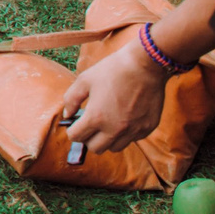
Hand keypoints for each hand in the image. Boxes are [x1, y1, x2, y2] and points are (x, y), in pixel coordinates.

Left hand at [58, 38, 171, 153]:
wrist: (145, 65)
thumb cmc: (113, 70)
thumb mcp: (85, 80)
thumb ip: (71, 99)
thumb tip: (67, 115)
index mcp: (96, 117)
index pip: (76, 137)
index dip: (73, 130)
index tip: (76, 124)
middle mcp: (114, 129)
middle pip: (95, 148)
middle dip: (89, 138)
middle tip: (91, 125)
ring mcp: (133, 130)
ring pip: (114, 148)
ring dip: (108, 139)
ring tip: (108, 123)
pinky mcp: (147, 128)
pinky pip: (132, 139)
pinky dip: (126, 133)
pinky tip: (125, 118)